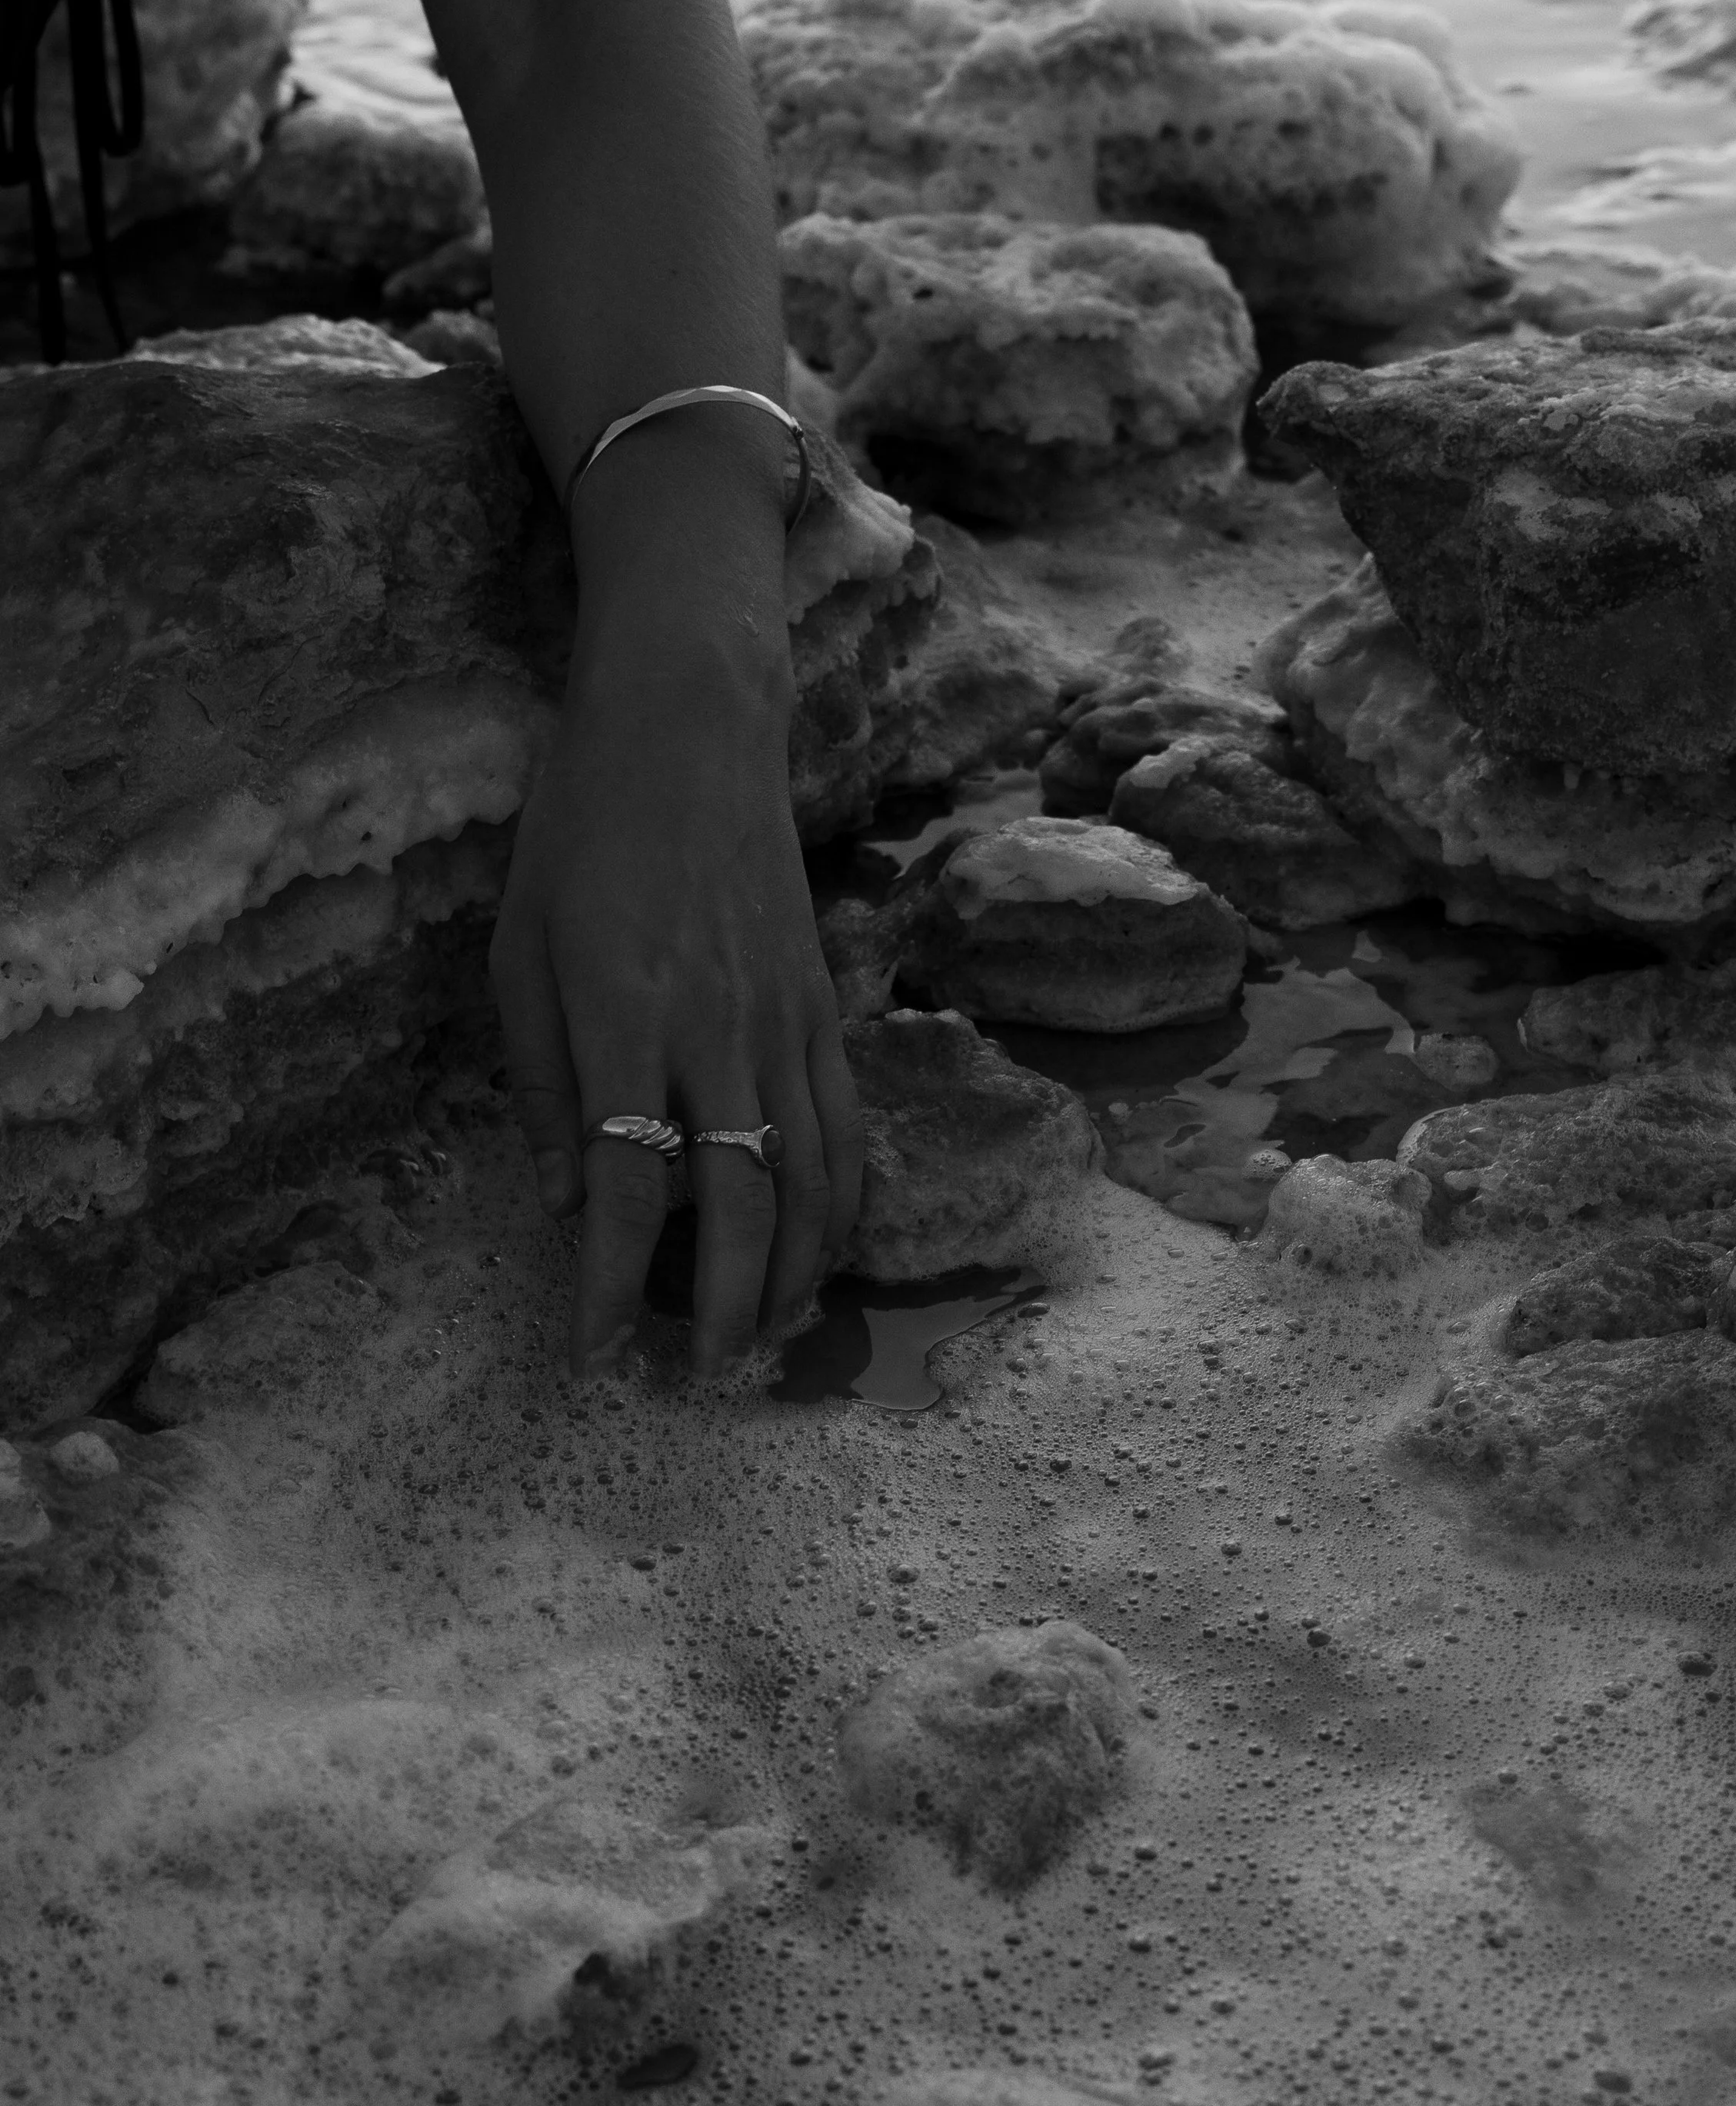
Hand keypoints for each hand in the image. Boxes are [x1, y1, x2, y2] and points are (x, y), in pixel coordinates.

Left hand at [489, 509, 864, 1378]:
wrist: (692, 728)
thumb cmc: (580, 833)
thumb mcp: (518, 951)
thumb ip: (541, 1081)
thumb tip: (561, 1200)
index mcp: (623, 1016)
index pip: (622, 1182)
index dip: (606, 1280)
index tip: (590, 1350)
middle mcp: (715, 1030)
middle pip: (739, 1203)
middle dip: (721, 1308)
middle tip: (697, 1378)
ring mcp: (783, 1021)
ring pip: (811, 1179)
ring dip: (793, 1275)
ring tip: (764, 1342)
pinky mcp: (822, 1008)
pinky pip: (846, 1129)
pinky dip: (841, 1207)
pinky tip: (822, 1255)